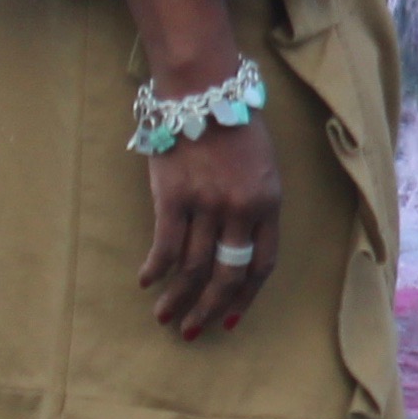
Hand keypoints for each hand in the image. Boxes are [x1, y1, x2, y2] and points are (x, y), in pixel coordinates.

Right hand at [140, 116, 278, 338]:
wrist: (203, 88)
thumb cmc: (234, 121)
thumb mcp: (262, 164)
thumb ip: (255, 204)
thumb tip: (236, 244)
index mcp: (269, 202)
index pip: (262, 264)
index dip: (246, 296)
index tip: (232, 317)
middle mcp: (241, 209)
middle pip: (227, 274)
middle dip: (210, 309)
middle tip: (193, 330)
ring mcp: (207, 204)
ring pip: (194, 267)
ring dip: (178, 297)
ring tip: (165, 317)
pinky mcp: (173, 196)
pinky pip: (165, 245)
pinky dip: (156, 268)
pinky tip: (147, 281)